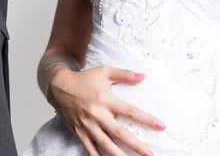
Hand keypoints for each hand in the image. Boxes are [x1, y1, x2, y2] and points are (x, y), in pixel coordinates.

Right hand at [49, 66, 164, 155]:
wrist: (60, 86)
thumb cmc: (84, 79)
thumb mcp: (105, 72)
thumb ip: (124, 74)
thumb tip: (143, 76)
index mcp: (106, 100)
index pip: (130, 111)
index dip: (146, 119)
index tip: (160, 126)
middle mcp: (98, 115)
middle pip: (120, 133)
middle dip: (135, 145)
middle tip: (149, 154)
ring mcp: (88, 126)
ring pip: (106, 145)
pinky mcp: (80, 133)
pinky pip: (90, 150)